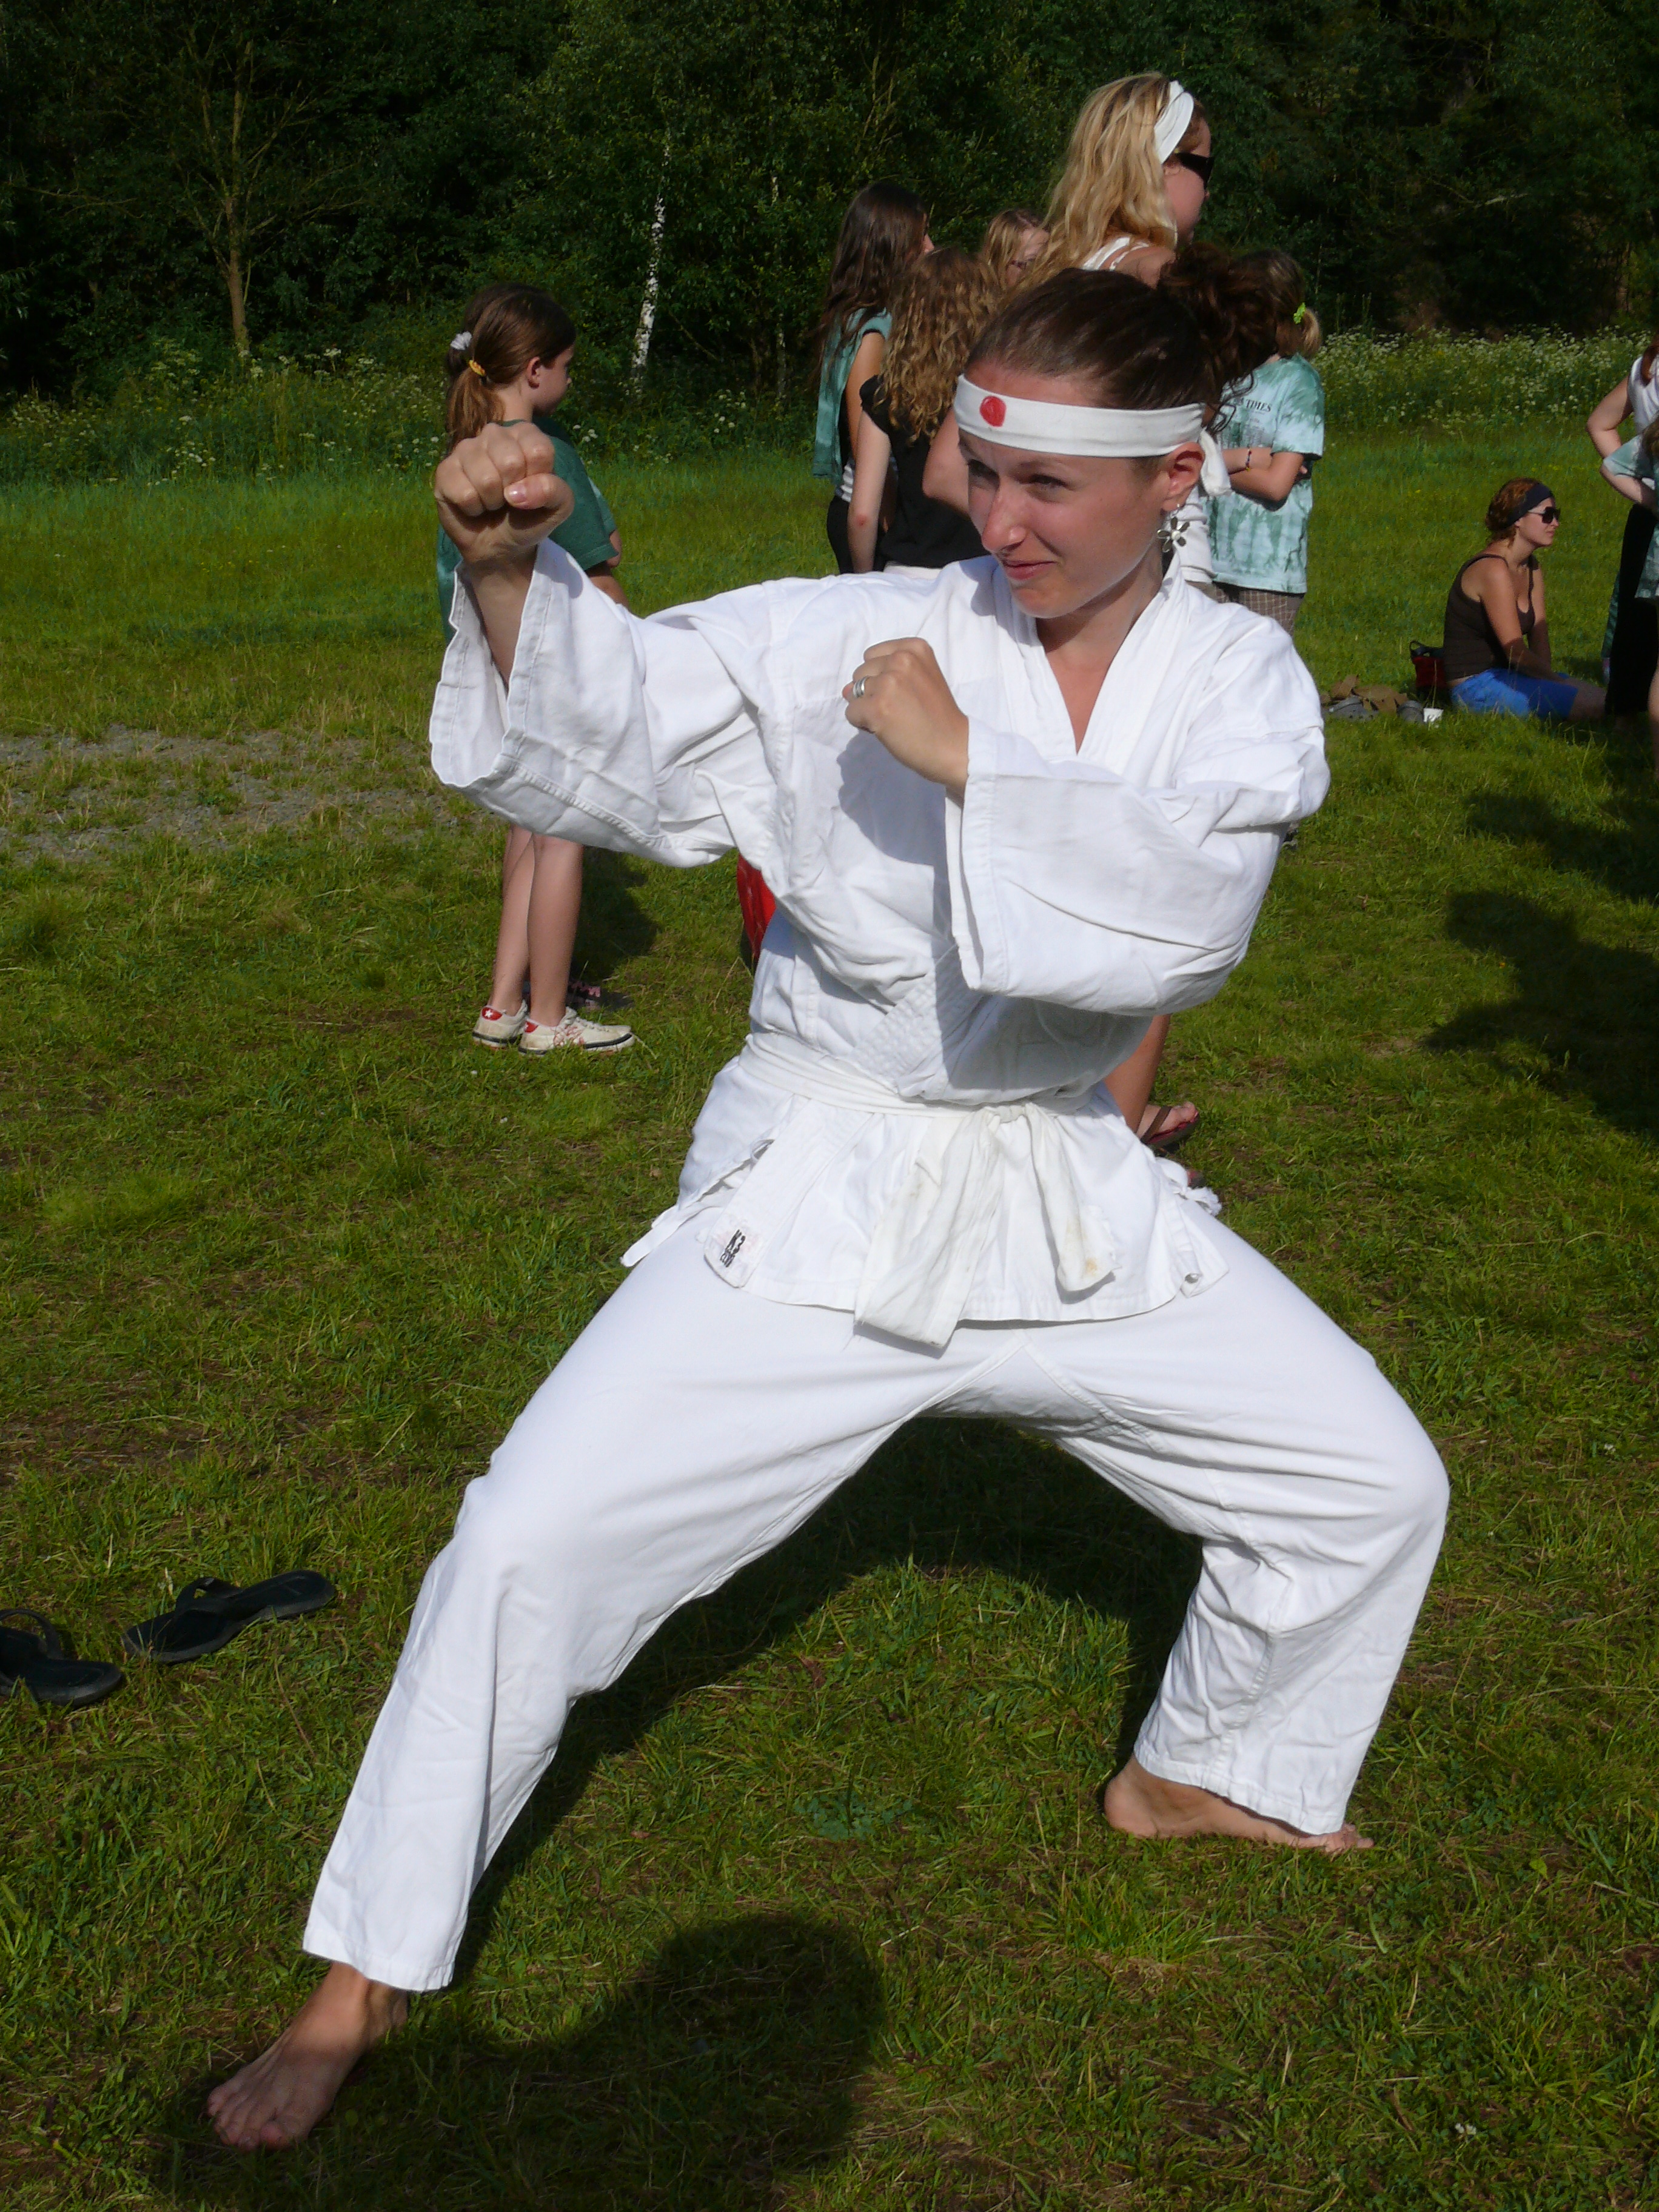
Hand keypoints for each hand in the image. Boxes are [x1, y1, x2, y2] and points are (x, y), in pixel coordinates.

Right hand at [434, 421, 574, 574]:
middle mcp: (494, 434)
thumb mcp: (558, 507)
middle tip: (509, 498)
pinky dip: (473, 509)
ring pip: (485, 479)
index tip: (532, 489)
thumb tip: (517, 491)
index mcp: (524, 435)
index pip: (538, 450)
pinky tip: (473, 505)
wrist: (499, 545)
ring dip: (492, 502)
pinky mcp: (444, 469)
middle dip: (513, 492)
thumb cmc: (528, 518)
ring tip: (492, 502)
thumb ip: (554, 491)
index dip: (538, 480)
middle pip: (510, 462)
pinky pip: (464, 493)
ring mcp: (465, 449)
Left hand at [842, 638, 969, 796]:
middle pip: (861, 672)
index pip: (872, 655)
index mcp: (914, 648)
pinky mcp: (877, 707)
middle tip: (899, 709)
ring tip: (892, 718)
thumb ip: (885, 675)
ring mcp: (888, 682)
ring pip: (853, 693)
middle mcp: (901, 659)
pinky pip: (851, 713)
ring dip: (866, 708)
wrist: (953, 747)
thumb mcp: (920, 680)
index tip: (903, 693)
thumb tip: (845, 689)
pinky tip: (885, 729)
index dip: (880, 677)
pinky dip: (862, 724)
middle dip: (872, 692)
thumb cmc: (938, 717)